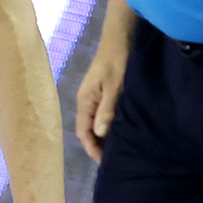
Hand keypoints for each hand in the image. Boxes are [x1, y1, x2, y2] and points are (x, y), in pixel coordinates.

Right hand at [73, 44, 125, 162]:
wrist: (119, 40)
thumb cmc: (116, 63)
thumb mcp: (114, 87)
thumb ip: (106, 110)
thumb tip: (99, 134)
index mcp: (85, 101)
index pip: (83, 131)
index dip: (91, 147)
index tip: (103, 161)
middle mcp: (85, 101)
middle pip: (87, 129)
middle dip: (96, 145)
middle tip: (112, 159)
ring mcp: (93, 97)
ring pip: (94, 123)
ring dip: (102, 136)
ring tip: (116, 148)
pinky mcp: (101, 94)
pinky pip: (101, 115)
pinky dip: (107, 125)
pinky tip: (118, 130)